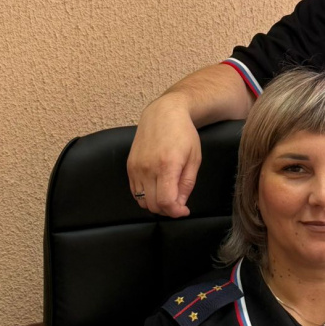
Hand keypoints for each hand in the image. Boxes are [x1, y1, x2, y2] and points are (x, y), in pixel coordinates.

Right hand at [127, 92, 201, 217]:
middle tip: (178, 204)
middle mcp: (148, 168)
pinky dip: (145, 196)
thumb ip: (187, 184)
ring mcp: (136, 167)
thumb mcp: (194, 158)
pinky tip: (157, 189)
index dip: (176, 212)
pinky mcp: (130, 166)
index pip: (166, 201)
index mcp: (167, 165)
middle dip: (167, 210)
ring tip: (168, 196)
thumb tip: (180, 204)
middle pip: (153, 205)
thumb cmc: (183, 134)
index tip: (184, 211)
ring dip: (156, 204)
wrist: (163, 113)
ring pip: (142, 201)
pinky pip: (134, 191)